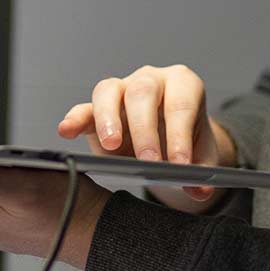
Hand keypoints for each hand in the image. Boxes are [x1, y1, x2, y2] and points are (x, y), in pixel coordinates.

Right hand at [57, 64, 231, 204]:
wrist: (170, 139)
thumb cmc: (187, 141)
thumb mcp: (201, 155)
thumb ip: (203, 172)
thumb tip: (200, 190)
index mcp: (182, 84)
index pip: (180, 104)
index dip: (179, 134)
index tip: (179, 164)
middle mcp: (150, 80)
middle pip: (143, 92)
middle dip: (145, 129)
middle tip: (149, 162)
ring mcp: (121, 90)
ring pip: (109, 91)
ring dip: (108, 118)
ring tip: (110, 146)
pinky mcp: (97, 108)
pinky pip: (84, 108)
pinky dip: (74, 118)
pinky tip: (67, 131)